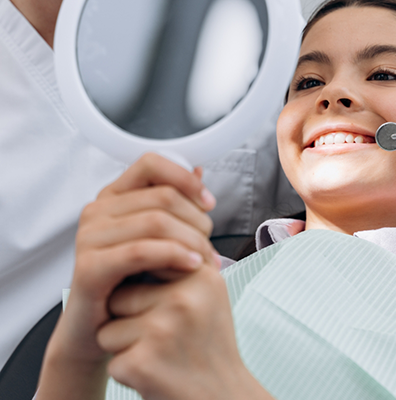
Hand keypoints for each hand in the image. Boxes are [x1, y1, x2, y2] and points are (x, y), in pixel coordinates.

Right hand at [37, 154, 219, 399]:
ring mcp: (89, 237)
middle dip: (197, 220)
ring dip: (191, 241)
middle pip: (162, 196)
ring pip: (156, 222)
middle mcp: (97, 210)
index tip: (208, 202)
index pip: (151, 163)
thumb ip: (175, 202)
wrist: (99, 329)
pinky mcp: (89, 267)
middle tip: (210, 245)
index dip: (185, 178)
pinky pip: (141, 251)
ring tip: (206, 260)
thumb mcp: (158, 236)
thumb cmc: (131, 280)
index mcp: (114, 195)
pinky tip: (192, 265)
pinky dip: (174, 256)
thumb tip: (199, 169)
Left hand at [97, 267, 272, 399]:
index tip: (158, 303)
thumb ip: (185, 259)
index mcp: (200, 276)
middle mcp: (184, 299)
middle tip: (163, 333)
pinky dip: (126, 369)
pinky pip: (110, 357)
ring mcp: (163, 331)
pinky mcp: (143, 364)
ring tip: (160, 352)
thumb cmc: (210, 341)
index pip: (146, 260)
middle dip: (131, 317)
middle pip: (121, 295)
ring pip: (109, 327)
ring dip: (125, 344)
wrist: (223, 395)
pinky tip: (155, 373)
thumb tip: (148, 232)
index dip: (143, 285)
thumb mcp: (210, 291)